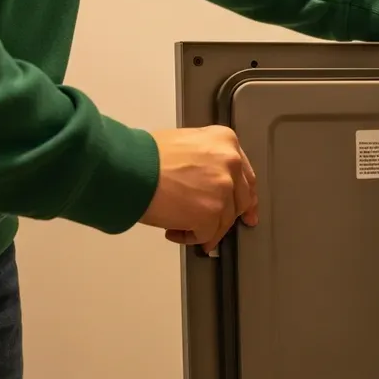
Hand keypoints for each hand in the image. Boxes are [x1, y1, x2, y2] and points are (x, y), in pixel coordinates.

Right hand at [140, 126, 258, 249]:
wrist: (131, 168)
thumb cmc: (146, 156)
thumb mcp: (186, 143)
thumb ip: (207, 160)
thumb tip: (210, 184)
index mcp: (225, 141)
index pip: (245, 175)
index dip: (245, 196)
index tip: (247, 210)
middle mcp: (230, 163)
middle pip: (240, 200)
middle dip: (228, 217)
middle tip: (217, 228)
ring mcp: (223, 190)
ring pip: (223, 221)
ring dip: (204, 228)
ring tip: (181, 226)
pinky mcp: (211, 214)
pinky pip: (207, 235)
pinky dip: (191, 237)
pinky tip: (175, 231)